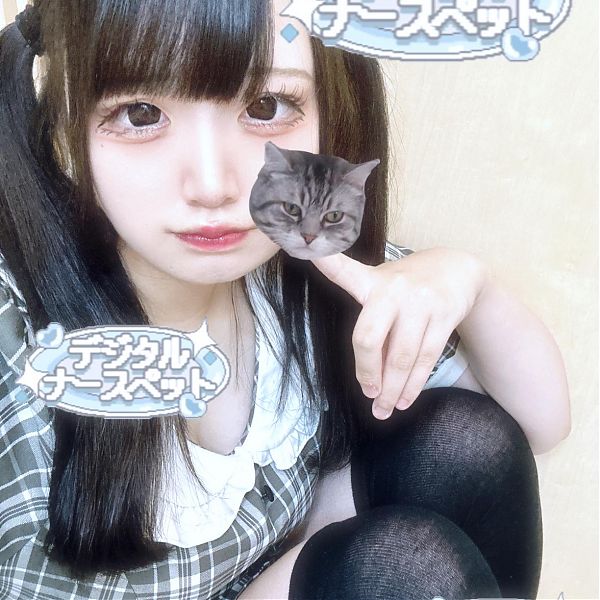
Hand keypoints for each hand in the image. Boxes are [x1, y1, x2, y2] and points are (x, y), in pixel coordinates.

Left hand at [309, 247, 489, 418]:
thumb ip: (371, 323)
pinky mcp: (444, 316)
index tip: (305, 251)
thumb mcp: (383, 287)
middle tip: (367, 394)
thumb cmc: (408, 283)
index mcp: (370, 281)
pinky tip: (405, 400)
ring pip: (401, 357)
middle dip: (367, 372)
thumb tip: (370, 376)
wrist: (458, 268)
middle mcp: (393, 290)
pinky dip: (413, 385)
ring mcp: (420, 303)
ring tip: (384, 409)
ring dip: (392, 390)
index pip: (342, 270)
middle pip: (369, 338)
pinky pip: (426, 359)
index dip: (323, 261)